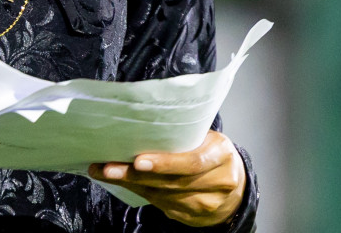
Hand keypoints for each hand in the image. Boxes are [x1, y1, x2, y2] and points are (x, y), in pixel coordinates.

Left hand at [89, 130, 246, 227]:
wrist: (234, 187)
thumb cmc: (213, 153)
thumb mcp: (207, 138)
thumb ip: (184, 134)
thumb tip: (140, 124)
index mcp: (221, 155)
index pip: (193, 162)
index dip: (165, 163)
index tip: (139, 160)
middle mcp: (217, 183)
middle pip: (172, 182)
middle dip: (136, 175)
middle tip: (108, 167)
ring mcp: (205, 204)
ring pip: (162, 195)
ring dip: (131, 184)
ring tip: (105, 172)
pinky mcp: (192, 216)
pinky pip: (161, 204)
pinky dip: (138, 192)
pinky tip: (121, 182)